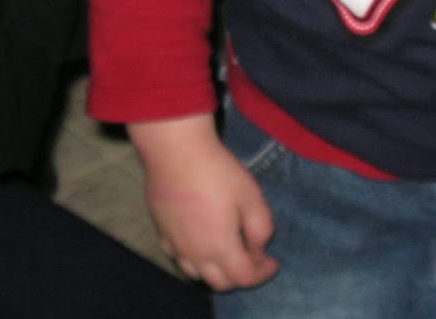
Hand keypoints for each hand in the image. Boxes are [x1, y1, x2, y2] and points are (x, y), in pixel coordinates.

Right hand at [128, 114, 278, 290]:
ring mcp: (175, 245)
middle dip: (241, 276)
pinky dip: (193, 259)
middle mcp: (195, 255)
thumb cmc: (217, 172)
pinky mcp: (161, 232)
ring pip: (196, 274)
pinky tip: (198, 242)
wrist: (175, 152)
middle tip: (253, 257)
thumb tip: (258, 250)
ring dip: (215, 271)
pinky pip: (178, 257)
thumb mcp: (251, 197)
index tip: (273, 262)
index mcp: (221, 248)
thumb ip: (261, 229)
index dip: (263, 273)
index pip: (244, 277)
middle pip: (220, 283)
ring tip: (226, 252)